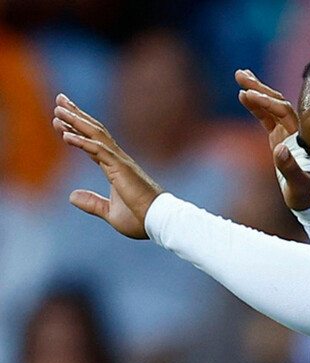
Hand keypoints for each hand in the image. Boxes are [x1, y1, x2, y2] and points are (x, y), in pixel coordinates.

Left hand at [52, 94, 163, 238]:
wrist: (157, 221)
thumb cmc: (140, 218)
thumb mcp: (110, 212)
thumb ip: (92, 203)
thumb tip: (71, 196)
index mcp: (116, 168)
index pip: (93, 144)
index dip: (76, 130)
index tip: (61, 119)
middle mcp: (118, 160)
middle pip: (94, 132)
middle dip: (76, 115)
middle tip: (60, 100)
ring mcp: (120, 162)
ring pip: (95, 135)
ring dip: (76, 121)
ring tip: (58, 109)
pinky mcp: (121, 168)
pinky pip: (98, 151)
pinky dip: (81, 141)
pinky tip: (65, 135)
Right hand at [235, 69, 309, 210]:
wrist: (308, 201)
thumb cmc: (306, 194)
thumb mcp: (299, 185)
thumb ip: (290, 168)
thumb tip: (278, 150)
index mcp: (301, 137)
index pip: (283, 112)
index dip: (266, 102)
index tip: (248, 95)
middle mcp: (295, 131)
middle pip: (277, 102)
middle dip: (260, 88)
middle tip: (241, 74)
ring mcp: (286, 133)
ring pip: (271, 106)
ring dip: (257, 91)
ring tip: (240, 74)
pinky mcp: (278, 138)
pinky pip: (266, 117)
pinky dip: (256, 106)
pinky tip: (243, 95)